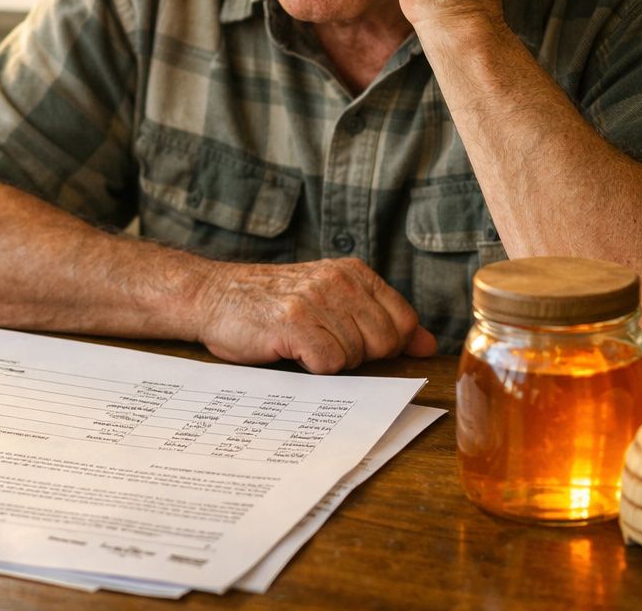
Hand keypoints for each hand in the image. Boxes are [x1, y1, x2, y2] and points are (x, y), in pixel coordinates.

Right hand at [193, 258, 436, 373]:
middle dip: (357, 355)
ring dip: (328, 362)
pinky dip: (311, 368)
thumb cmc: (272, 305)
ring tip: (300, 343)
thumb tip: (428, 344)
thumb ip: (380, 319)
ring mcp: (317, 300)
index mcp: (354, 272)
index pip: (404, 321)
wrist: (213, 297)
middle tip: (320, 343)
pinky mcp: (295, 323)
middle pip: (384, 343)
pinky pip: (329, 365)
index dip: (383, 345)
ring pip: (356, 356)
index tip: (352, 343)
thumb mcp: (331, 301)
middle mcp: (340, 281)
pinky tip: (289, 350)